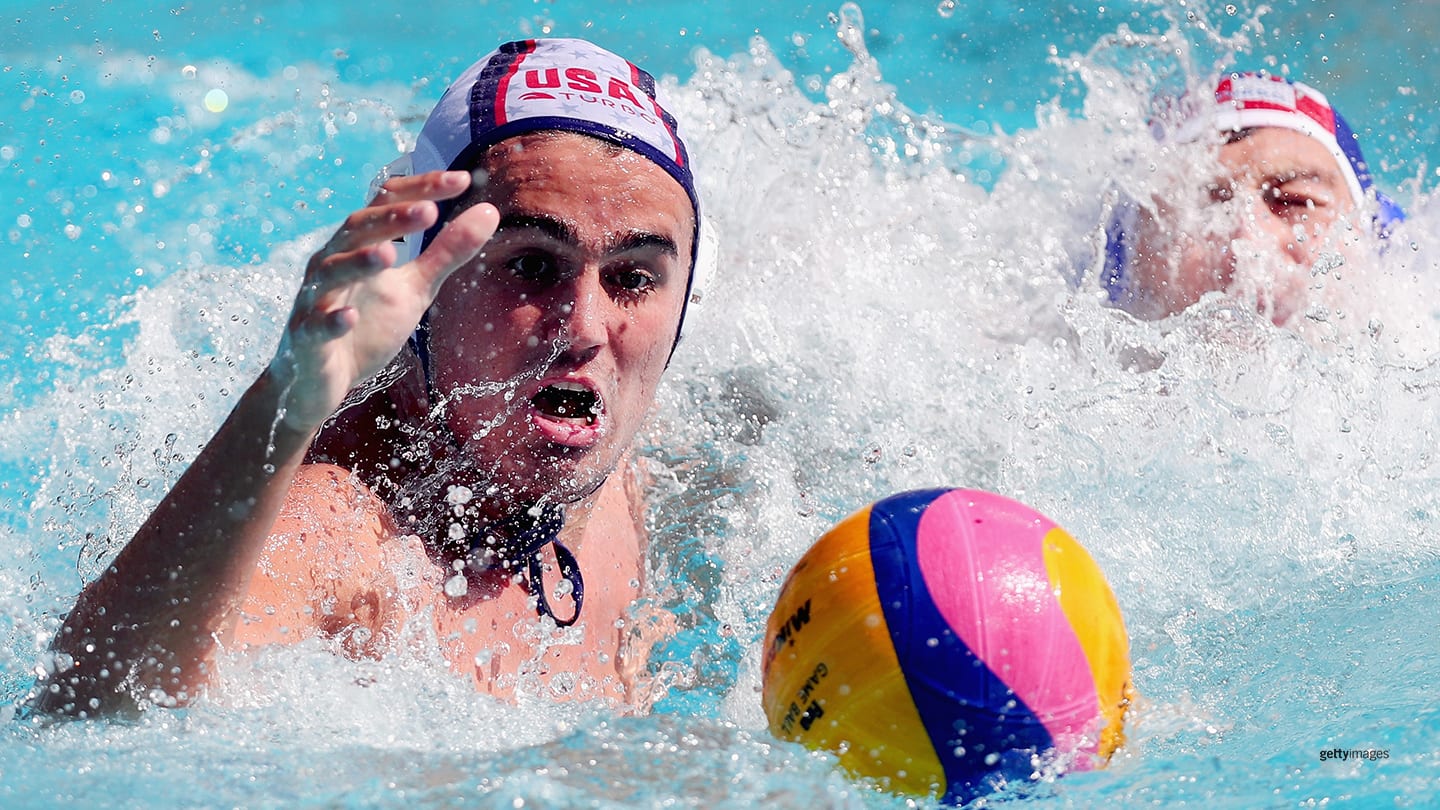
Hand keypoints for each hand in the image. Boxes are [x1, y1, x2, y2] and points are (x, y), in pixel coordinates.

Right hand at [268, 170, 499, 432]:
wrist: (321, 380)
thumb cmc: (367, 325)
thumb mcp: (415, 288)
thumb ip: (447, 252)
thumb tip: (490, 211)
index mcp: (360, 245)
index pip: (386, 203)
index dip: (420, 189)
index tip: (460, 180)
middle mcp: (333, 263)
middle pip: (357, 229)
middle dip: (391, 219)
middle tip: (429, 211)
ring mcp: (316, 299)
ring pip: (331, 272)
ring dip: (358, 262)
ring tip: (390, 255)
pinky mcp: (306, 339)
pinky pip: (315, 326)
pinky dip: (332, 320)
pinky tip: (349, 317)